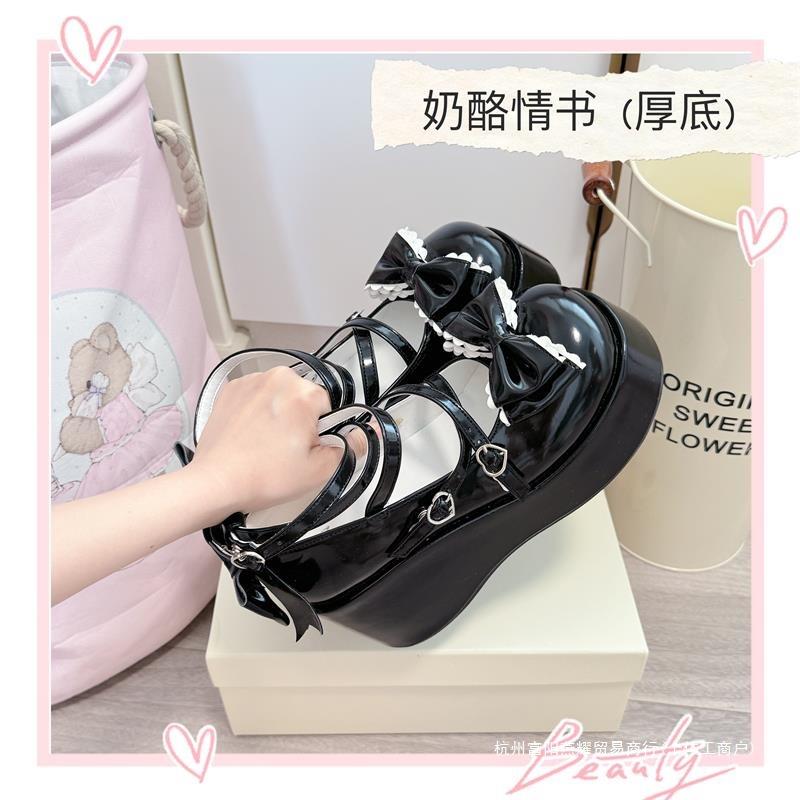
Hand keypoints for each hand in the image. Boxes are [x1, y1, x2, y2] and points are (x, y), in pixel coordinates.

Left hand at [188, 366, 346, 514]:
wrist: (216, 482)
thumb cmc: (261, 476)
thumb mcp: (320, 468)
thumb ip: (352, 446)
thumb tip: (367, 431)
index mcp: (303, 392)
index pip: (330, 406)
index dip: (323, 430)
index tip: (308, 446)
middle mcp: (278, 378)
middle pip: (305, 397)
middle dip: (301, 419)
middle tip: (287, 449)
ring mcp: (252, 381)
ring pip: (280, 395)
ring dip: (279, 414)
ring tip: (267, 444)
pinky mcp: (232, 389)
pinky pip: (257, 395)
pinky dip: (258, 411)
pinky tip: (252, 435)